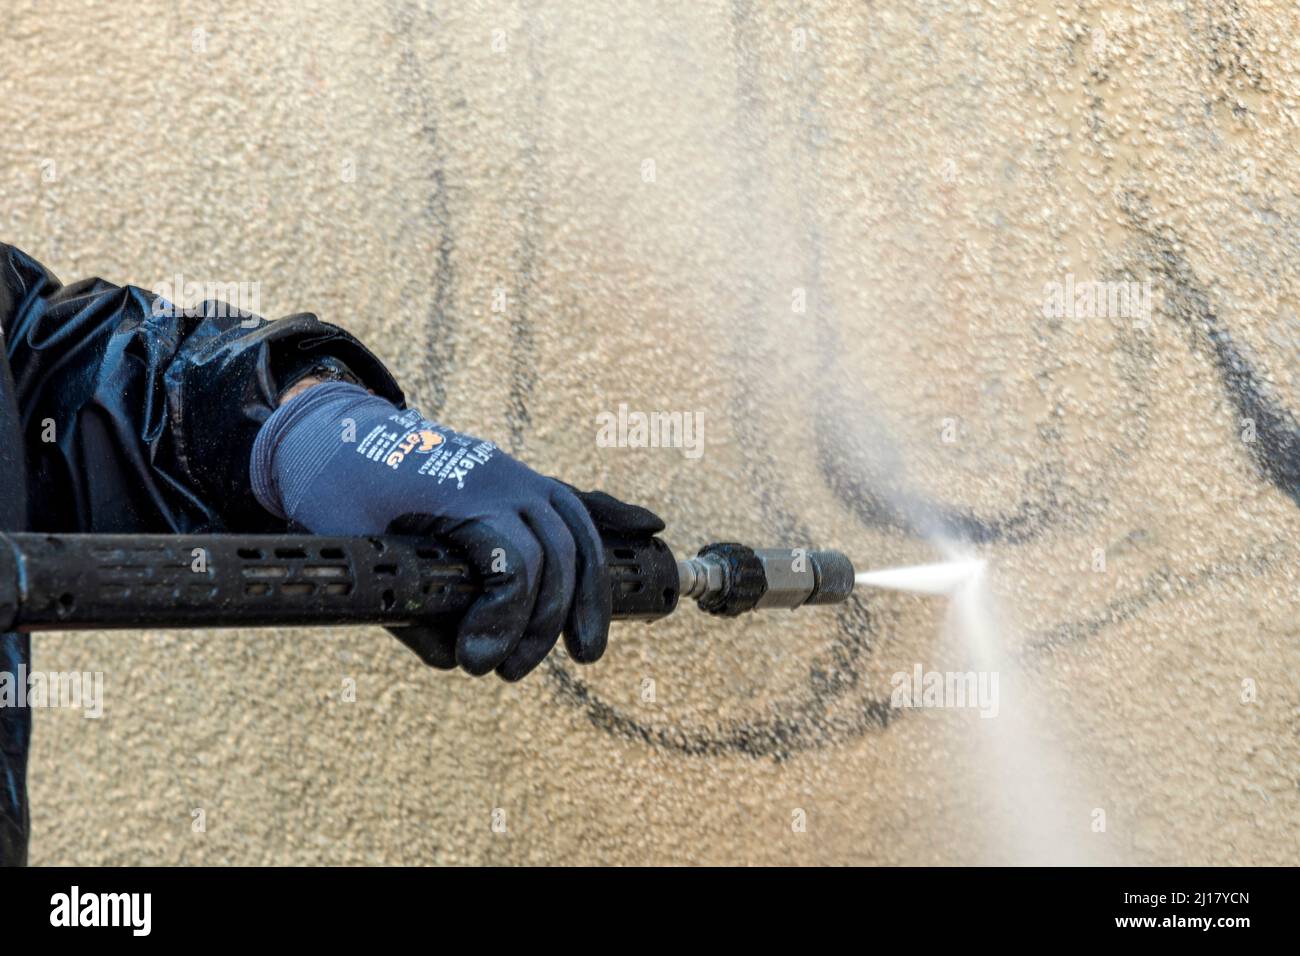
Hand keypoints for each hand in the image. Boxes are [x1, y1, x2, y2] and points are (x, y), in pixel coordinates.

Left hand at [250, 383, 662, 679]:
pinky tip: (648, 529)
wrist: (328, 431)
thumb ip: (411, 616)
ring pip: (579, 530)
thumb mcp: (360, 557)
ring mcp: (516, 475)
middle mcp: (506, 479)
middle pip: (559, 554)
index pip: (516, 566)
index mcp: (467, 491)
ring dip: (590, 591)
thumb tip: (460, 660)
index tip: (474, 664)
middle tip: (512, 672)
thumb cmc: (335, 493)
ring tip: (587, 651)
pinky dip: (611, 516)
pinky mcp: (516, 479)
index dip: (504, 622)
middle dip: (547, 621)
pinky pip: (574, 498)